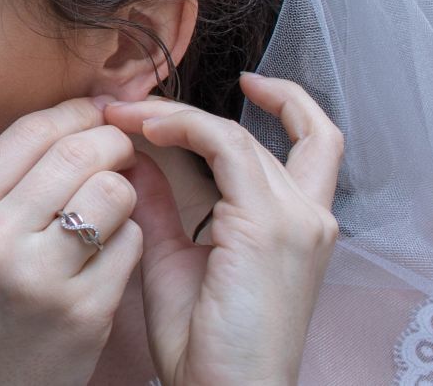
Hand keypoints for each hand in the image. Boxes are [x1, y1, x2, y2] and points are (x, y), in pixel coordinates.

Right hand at [0, 97, 142, 385]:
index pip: (32, 130)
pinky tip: (109, 254)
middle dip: (113, 142)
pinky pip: (132, 243)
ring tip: (112, 208)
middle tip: (121, 152)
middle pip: (79, 153)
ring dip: (125, 192)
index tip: (99, 111)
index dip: (77, 111)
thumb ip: (12, 175)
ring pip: (114, 192)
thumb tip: (80, 113)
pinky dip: (130, 239)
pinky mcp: (82, 311)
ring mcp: (38, 276)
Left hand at [104, 73, 342, 385]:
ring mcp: (297, 219)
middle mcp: (310, 216)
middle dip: (194, 109)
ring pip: (236, 133)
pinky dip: (184, 127)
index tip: (223, 88)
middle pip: (268, 131)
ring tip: (123, 114)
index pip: (309, 143)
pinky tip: (145, 128)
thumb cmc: (203, 345)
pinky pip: (225, 147)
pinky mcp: (270, 225)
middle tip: (134, 102)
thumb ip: (161, 205)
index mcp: (299, 227)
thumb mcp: (174, 259)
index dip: (277, 104)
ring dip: (176, 115)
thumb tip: (134, 158)